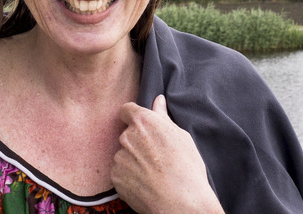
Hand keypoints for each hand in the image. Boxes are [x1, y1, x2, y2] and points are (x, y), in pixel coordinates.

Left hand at [111, 95, 222, 212]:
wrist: (181, 202)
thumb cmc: (187, 168)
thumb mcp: (181, 137)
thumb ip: (163, 117)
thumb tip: (158, 100)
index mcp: (143, 122)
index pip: (126, 110)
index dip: (132, 117)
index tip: (140, 126)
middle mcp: (127, 136)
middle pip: (126, 134)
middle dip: (136, 142)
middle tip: (155, 156)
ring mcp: (119, 157)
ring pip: (123, 154)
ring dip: (133, 160)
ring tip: (152, 173)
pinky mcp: (115, 176)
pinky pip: (120, 172)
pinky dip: (129, 177)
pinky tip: (145, 183)